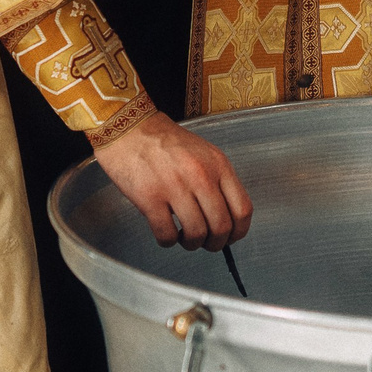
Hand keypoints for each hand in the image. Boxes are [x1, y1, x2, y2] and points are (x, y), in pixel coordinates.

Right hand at [93, 110, 252, 249]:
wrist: (129, 128)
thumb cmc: (164, 141)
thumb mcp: (203, 152)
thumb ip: (217, 180)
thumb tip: (226, 215)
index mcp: (218, 164)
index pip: (242, 209)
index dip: (238, 232)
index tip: (231, 238)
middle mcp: (200, 176)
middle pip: (221, 226)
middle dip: (215, 243)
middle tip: (206, 243)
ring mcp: (175, 187)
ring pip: (196, 234)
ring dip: (191, 243)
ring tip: (183, 237)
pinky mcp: (149, 198)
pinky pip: (166, 234)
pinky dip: (168, 241)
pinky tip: (165, 233)